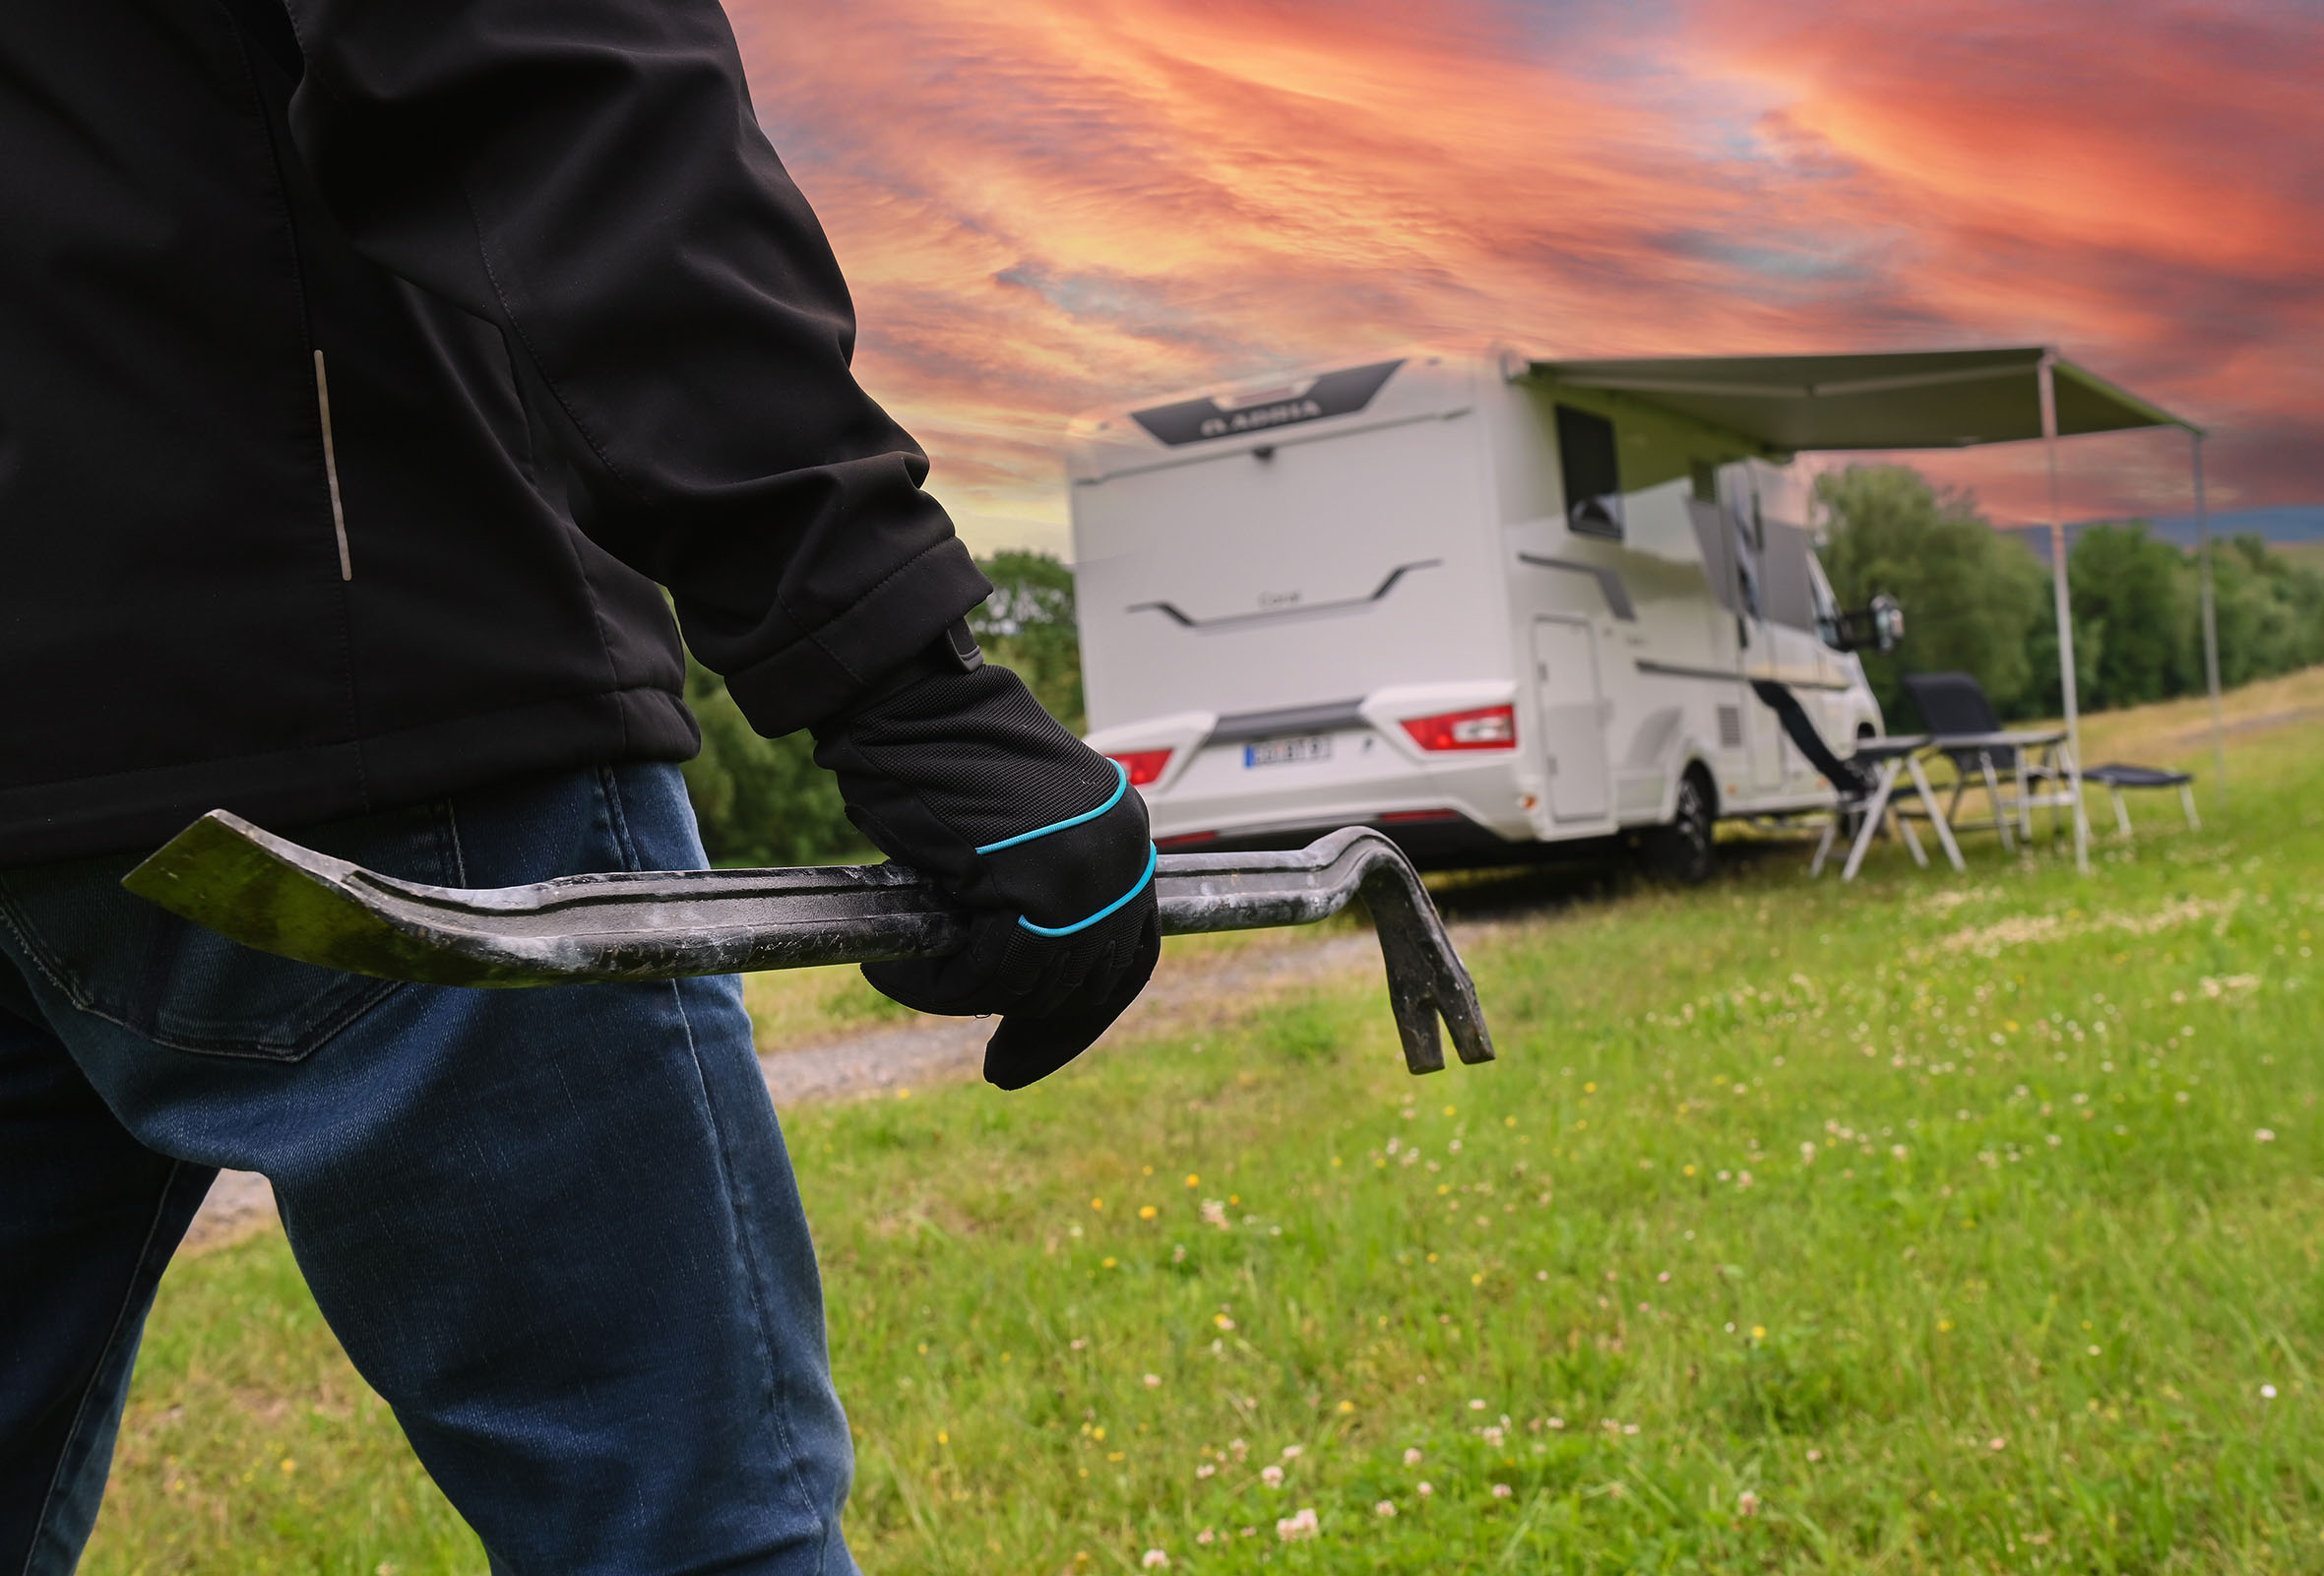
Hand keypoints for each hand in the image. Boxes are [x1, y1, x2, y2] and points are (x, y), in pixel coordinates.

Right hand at [811, 662, 1158, 1087]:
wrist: (907, 701)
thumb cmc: (939, 756)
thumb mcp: (1018, 831)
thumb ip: (1039, 889)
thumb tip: (1032, 979)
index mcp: (1125, 840)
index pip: (1129, 956)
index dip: (1084, 1011)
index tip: (1039, 1051)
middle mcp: (1120, 857)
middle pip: (1087, 980)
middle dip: (1035, 1024)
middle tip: (998, 1065)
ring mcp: (1083, 872)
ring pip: (1032, 984)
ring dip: (966, 997)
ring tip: (907, 976)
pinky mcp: (1033, 884)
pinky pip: (985, 974)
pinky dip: (933, 987)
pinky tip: (890, 970)